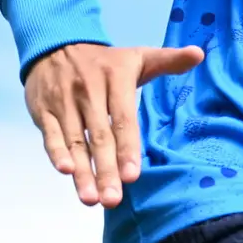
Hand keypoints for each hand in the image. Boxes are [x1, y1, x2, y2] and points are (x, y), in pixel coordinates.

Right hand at [23, 40, 203, 206]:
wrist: (55, 42)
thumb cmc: (103, 61)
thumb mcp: (136, 56)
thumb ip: (167, 60)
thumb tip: (199, 54)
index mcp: (115, 79)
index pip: (123, 119)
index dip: (127, 148)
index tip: (132, 176)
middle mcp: (88, 91)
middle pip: (99, 137)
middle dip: (105, 170)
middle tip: (113, 200)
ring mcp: (64, 102)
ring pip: (75, 141)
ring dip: (82, 172)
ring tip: (91, 199)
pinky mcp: (43, 110)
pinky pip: (50, 134)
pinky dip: (56, 152)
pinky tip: (65, 171)